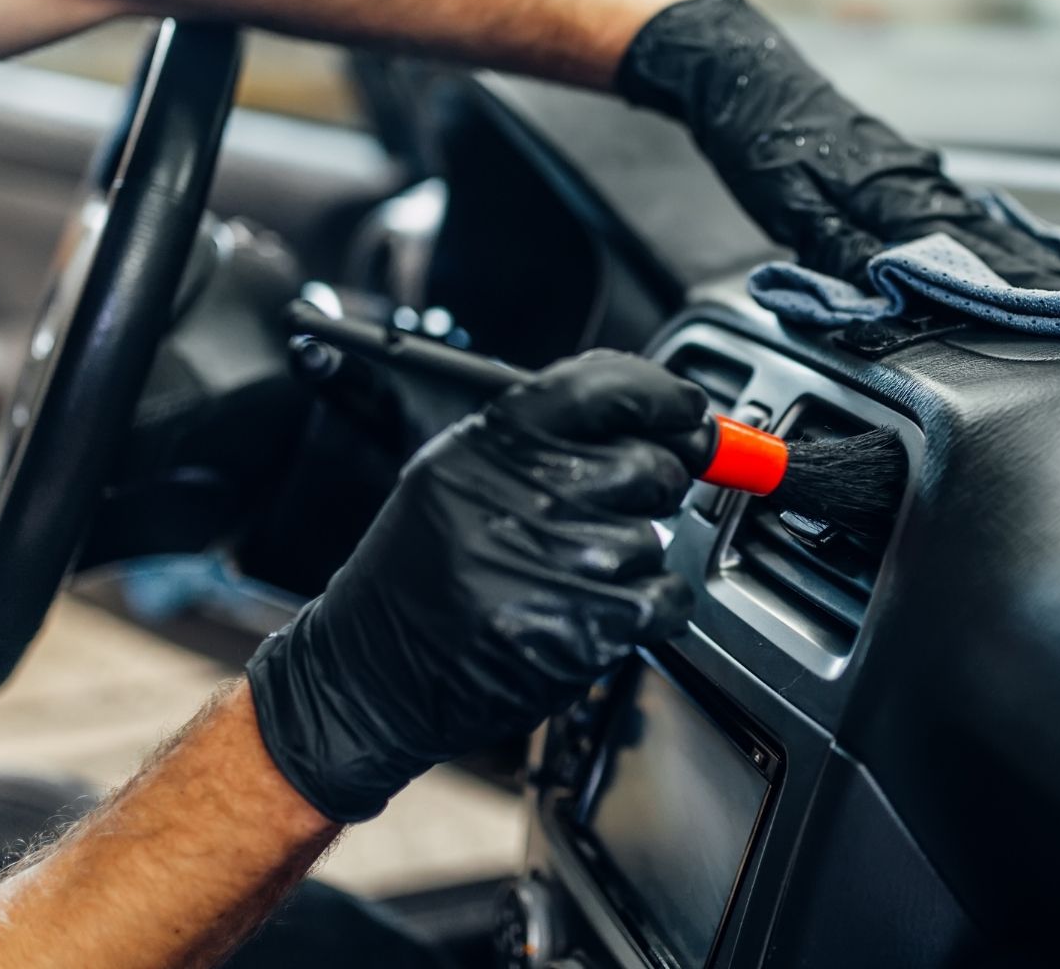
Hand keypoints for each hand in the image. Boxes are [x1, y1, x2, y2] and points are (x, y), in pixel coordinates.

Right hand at [246, 351, 708, 821]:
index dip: (662, 394)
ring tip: (568, 577)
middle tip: (606, 513)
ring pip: (659, 536)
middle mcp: (525, 494)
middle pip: (651, 463)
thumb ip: (550, 440)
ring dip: (633, 559)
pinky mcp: (585, 625)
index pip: (604, 387)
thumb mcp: (459, 477)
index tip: (687, 408)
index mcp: (490, 444)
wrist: (372, 673)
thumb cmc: (420, 574)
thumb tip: (659, 419)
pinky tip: (593, 612)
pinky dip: (650, 608)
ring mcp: (558, 561)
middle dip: (649, 489)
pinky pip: (667, 597)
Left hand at [615, 0, 1059, 291]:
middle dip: (1041, 277)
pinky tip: (1010, 242)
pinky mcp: (899, 166)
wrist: (741, 71)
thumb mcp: (788, 205)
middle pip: (989, 240)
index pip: (967, 254)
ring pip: (980, 224)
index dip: (1016, 288)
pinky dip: (993, 231)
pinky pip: (959, 208)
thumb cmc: (758, 137)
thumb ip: (839, 251)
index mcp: (891, 194)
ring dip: (1024, 257)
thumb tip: (884, 291)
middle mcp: (913, 181)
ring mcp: (911, 171)